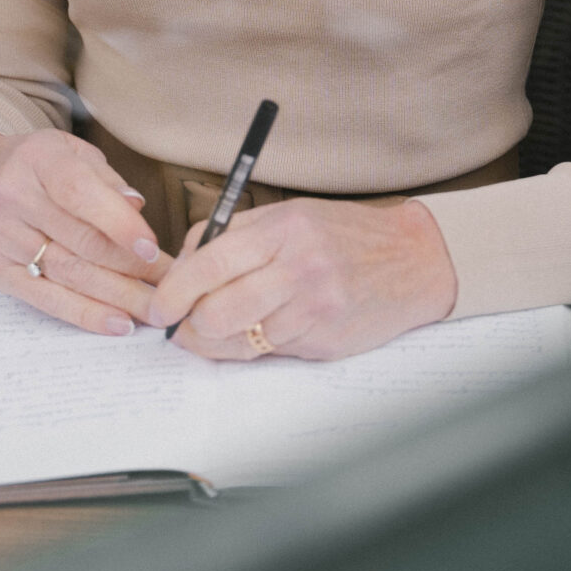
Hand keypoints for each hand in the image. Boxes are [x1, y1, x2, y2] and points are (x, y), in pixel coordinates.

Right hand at [0, 131, 169, 336]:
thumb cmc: (35, 165)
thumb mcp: (69, 151)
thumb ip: (105, 179)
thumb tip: (137, 207)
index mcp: (38, 161)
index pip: (79, 194)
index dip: (119, 223)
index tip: (152, 248)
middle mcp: (15, 199)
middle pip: (80, 241)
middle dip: (132, 268)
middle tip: (172, 285)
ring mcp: (4, 239)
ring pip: (69, 274)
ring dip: (119, 296)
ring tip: (156, 308)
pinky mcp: (0, 273)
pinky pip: (48, 300)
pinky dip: (86, 314)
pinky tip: (118, 322)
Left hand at [148, 198, 457, 361]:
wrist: (413, 260)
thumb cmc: (344, 235)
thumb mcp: (290, 216)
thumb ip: (236, 235)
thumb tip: (182, 264)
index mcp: (284, 229)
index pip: (210, 263)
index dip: (174, 291)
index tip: (157, 307)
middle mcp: (299, 268)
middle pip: (218, 312)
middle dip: (190, 327)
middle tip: (183, 326)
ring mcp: (315, 309)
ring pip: (240, 343)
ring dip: (218, 343)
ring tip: (217, 331)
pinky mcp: (326, 341)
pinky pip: (271, 354)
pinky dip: (257, 347)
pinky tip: (265, 329)